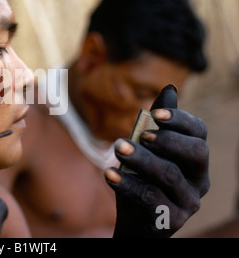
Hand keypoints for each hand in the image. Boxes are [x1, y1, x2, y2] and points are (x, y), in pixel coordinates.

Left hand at [106, 85, 209, 237]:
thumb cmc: (141, 179)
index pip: (199, 133)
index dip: (180, 120)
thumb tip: (169, 88)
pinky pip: (150, 198)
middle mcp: (200, 179)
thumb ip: (155, 124)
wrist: (134, 220)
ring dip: (141, 159)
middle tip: (140, 134)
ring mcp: (189, 201)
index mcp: (195, 157)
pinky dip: (127, 184)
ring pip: (170, 174)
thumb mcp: (146, 151)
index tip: (154, 113)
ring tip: (117, 147)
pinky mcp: (172, 220)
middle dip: (167, 139)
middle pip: (197, 152)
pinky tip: (109, 174)